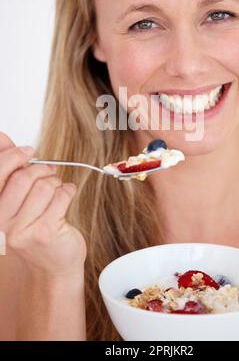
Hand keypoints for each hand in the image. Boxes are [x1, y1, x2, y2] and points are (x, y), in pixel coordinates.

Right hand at [0, 131, 86, 277]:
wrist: (52, 266)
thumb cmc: (35, 228)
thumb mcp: (16, 199)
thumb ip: (8, 168)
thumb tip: (1, 137)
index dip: (15, 156)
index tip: (29, 151)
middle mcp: (1, 222)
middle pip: (23, 178)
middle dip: (41, 169)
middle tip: (49, 172)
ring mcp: (21, 230)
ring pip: (44, 186)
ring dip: (56, 182)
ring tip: (57, 189)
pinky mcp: (44, 232)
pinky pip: (61, 195)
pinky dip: (68, 190)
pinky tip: (66, 197)